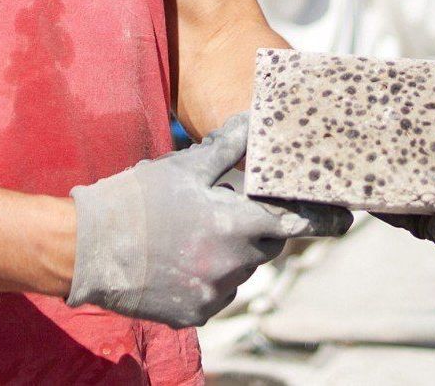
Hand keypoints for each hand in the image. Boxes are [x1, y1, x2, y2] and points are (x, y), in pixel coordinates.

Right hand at [67, 113, 350, 328]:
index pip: (298, 224)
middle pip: (266, 244)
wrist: (89, 249)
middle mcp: (234, 265)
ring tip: (191, 230)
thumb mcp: (185, 166)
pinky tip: (179, 256)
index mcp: (237, 225)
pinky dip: (208, 273)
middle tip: (227, 208)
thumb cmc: (138, 200)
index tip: (345, 218)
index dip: (324, 220)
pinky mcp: (195, 313)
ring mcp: (215, 294)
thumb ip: (228, 148)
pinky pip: (217, 291)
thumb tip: (257, 121)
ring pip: (241, 267)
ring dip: (230, 250)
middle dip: (256, 226)